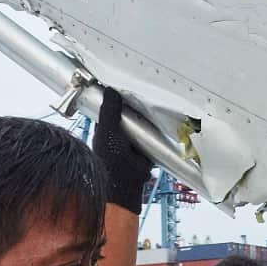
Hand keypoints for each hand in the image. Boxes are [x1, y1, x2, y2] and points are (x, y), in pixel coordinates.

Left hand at [92, 87, 152, 213]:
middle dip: (135, 105)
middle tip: (144, 90)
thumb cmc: (110, 159)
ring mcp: (133, 140)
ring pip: (141, 123)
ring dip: (147, 117)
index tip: (123, 83)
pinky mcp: (146, 147)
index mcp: (106, 128)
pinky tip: (160, 120)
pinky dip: (155, 129)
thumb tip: (110, 90)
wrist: (126, 182)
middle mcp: (119, 133)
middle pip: (128, 113)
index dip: (116, 97)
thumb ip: (109, 111)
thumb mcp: (108, 130)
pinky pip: (152, 134)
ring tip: (155, 102)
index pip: (111, 107)